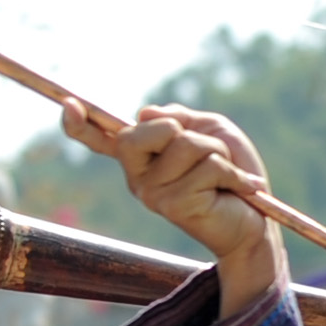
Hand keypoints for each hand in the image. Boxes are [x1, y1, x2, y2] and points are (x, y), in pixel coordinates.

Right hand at [59, 103, 291, 312]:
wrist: (256, 220)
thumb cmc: (233, 174)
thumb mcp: (211, 132)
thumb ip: (181, 118)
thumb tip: (145, 114)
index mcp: (142, 158)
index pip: (103, 140)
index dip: (81, 125)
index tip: (68, 105)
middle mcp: (138, 177)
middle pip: (138, 134)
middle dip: (176, 131)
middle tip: (205, 151)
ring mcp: (151, 194)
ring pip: (184, 146)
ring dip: (218, 153)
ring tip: (228, 175)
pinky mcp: (173, 206)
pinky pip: (207, 167)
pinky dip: (232, 173)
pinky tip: (239, 189)